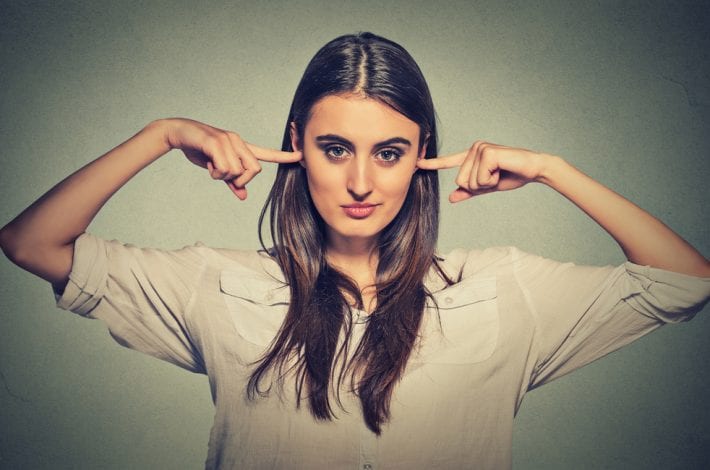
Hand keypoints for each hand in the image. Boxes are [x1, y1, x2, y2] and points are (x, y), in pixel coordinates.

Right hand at [162, 118, 301, 199]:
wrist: (178, 133)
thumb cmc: (199, 150)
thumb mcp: (217, 168)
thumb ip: (231, 182)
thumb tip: (243, 195)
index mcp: (241, 147)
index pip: (266, 153)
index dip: (283, 157)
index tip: (300, 156)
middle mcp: (237, 141)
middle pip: (254, 170)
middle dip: (242, 180)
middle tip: (227, 178)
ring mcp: (227, 141)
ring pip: (237, 171)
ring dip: (224, 177)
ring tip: (213, 168)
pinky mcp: (215, 142)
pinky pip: (224, 167)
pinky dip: (216, 173)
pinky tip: (208, 165)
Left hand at [416, 140, 552, 202]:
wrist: (533, 170)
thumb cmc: (512, 175)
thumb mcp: (487, 187)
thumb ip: (469, 191)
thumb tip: (452, 198)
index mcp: (471, 156)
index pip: (449, 162)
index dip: (433, 164)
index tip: (417, 164)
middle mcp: (473, 148)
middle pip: (461, 181)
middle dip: (478, 187)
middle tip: (495, 178)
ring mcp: (479, 148)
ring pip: (469, 181)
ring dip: (486, 184)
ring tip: (499, 173)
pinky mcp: (487, 152)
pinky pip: (479, 178)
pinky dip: (491, 181)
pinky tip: (502, 170)